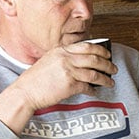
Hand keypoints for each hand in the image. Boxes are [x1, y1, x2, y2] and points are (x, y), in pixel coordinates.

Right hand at [0, 40, 117, 132]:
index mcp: (60, 50)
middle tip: (114, 69)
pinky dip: (93, 90)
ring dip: (105, 78)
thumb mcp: (49, 61)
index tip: (108, 54)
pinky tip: (95, 92)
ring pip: (94, 73)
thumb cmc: (35, 79)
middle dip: (107, 64)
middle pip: (94, 58)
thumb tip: (83, 62)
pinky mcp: (69, 85)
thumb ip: (64, 58)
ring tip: (110, 82)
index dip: (100, 50)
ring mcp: (68, 71)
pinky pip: (87, 87)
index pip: (86, 46)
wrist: (25, 92)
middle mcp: (65, 58)